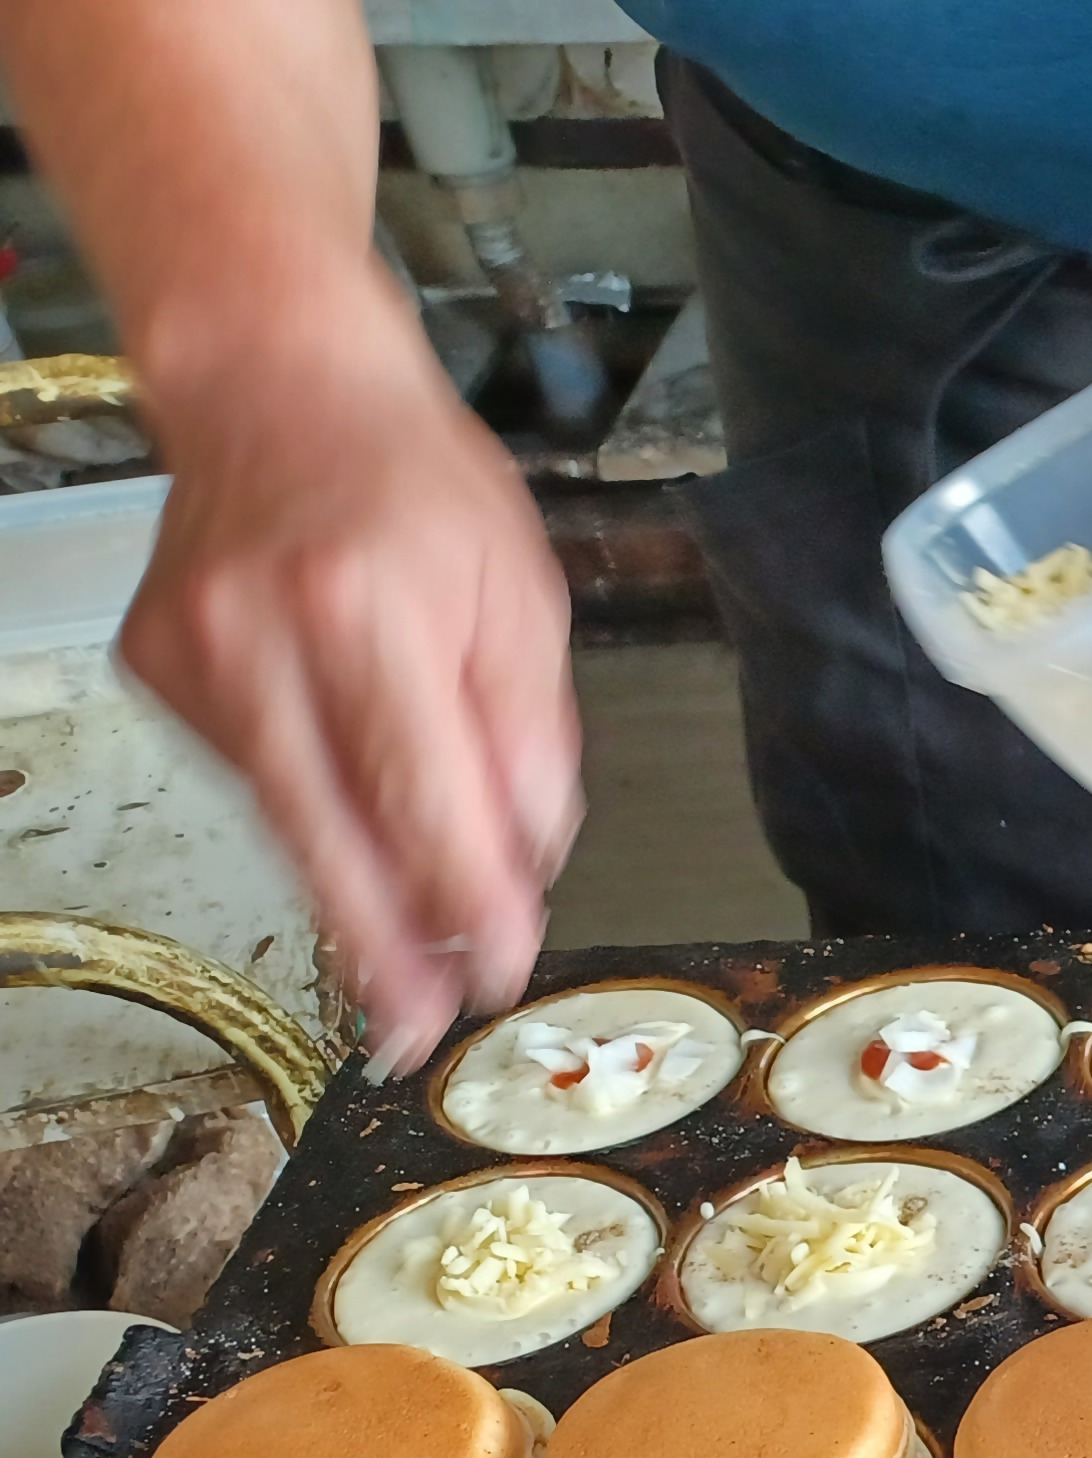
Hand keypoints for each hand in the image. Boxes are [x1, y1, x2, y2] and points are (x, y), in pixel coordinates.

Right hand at [120, 301, 579, 1077]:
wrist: (275, 385)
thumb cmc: (417, 485)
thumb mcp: (521, 599)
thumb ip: (529, 740)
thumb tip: (524, 866)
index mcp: (365, 612)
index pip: (420, 798)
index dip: (461, 904)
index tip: (495, 977)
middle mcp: (259, 636)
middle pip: (326, 834)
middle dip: (381, 949)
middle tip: (415, 1034)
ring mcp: (192, 655)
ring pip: (289, 817)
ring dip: (355, 886)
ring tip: (407, 958)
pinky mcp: (157, 668)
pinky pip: (256, 774)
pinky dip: (313, 802)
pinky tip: (346, 786)